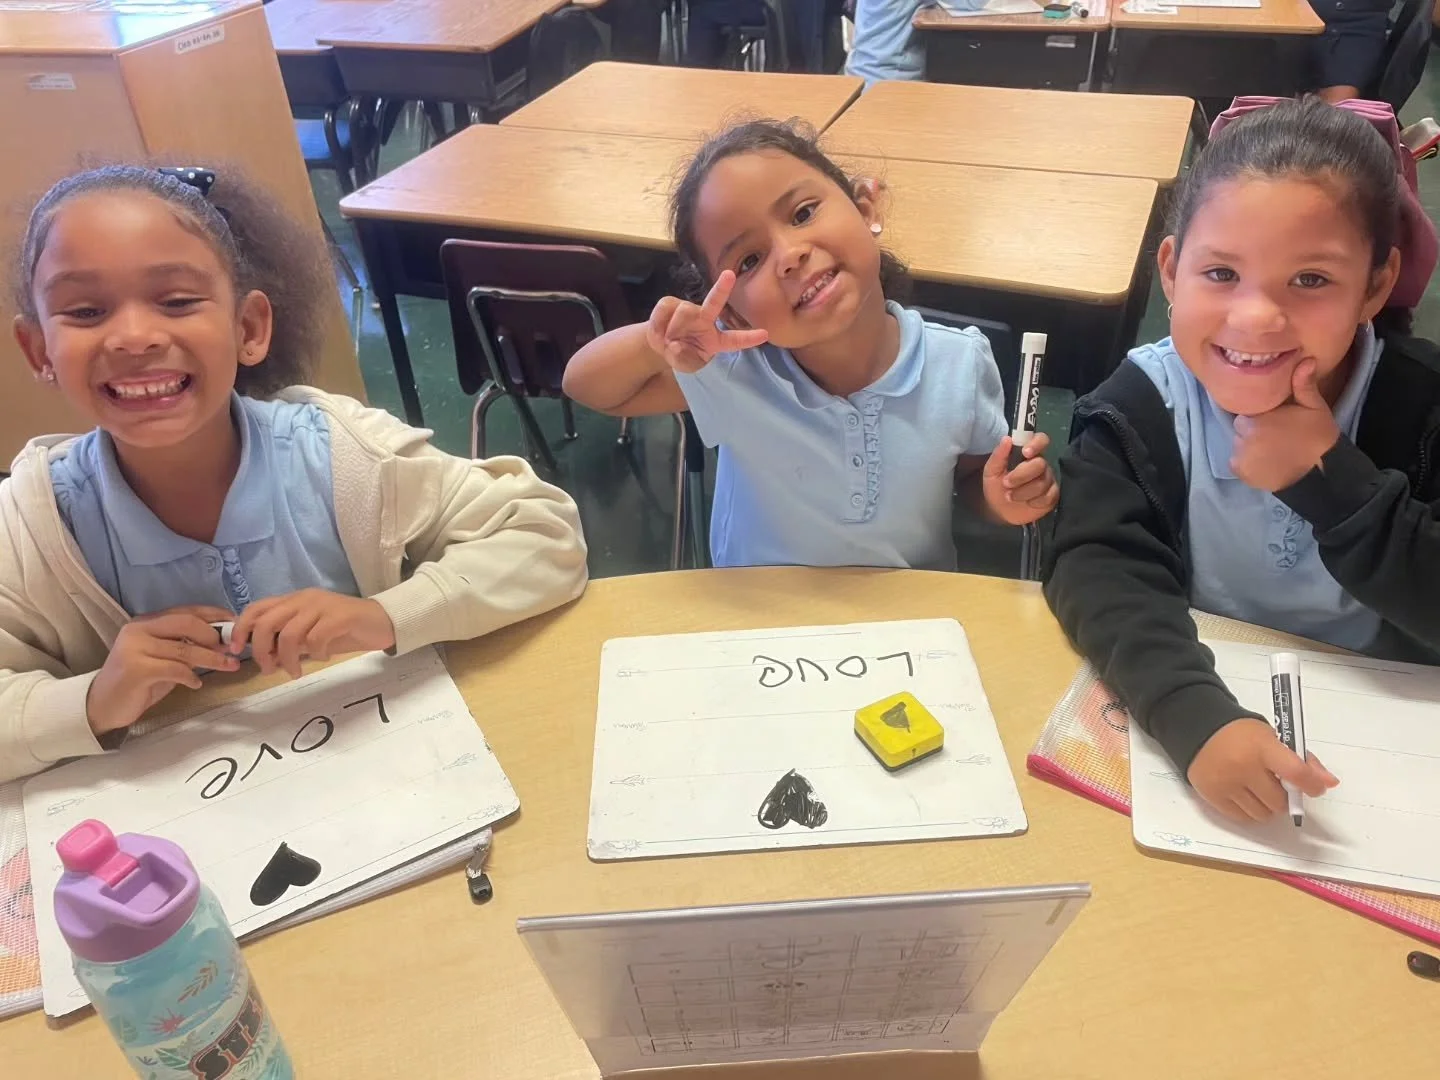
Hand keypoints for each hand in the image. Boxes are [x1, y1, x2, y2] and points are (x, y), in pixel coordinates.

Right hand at [88, 606, 238, 736]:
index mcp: (147, 622)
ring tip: (229, 666)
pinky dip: (191, 676)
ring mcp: (135, 648)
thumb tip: (223, 643)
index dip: (214, 616)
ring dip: (212, 659)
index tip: (235, 624)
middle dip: (214, 636)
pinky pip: (175, 669)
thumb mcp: (165, 659)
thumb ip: (186, 647)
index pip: (186, 611)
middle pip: (187, 623)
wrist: (102, 706)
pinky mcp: (136, 669)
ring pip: (185, 648)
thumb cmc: (139, 682)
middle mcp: (139, 629)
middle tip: (231, 649)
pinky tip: (195, 684)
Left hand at [227, 590, 395, 678]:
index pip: (256, 609)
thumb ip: (289, 642)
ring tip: (296, 671)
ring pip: (289, 634)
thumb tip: (265, 657)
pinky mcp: (339, 616)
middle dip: (261, 651)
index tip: (236, 650)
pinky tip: (324, 657)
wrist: (383, 621)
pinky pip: (315, 639)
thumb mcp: (311, 635)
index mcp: (294, 601)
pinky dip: (315, 653)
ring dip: (288, 659)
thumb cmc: (345, 630)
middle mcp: (304, 599)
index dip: (241, 629)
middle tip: (269, 669)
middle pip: (266, 623)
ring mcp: (321, 606)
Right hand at [645, 271, 768, 373]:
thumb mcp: (684, 365)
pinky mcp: (670, 303)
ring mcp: (688, 309)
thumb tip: (676, 344)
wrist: (660, 343)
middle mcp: (706, 319)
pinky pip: (664, 308)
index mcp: (716, 339)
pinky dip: (658, 324)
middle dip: (722, 288)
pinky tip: (659, 332)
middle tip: (730, 274)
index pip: (735, 339)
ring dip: (671, 329)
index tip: (764, 335)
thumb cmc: (680, 354)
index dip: (748, 338)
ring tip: (667, 340)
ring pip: (683, 311)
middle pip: (715, 302)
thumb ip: (683, 359)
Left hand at [981, 434, 1058, 524]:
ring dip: (1023, 492)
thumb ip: (998, 455)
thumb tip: (1007, 438)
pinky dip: (1034, 502)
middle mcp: (1041, 464)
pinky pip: (1048, 497)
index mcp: (1027, 454)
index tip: (1025, 453)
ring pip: (1042, 483)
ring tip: (1010, 496)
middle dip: (1021, 475)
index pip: (1041, 440)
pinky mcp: (1051, 496)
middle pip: (1040, 464)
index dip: (1036, 444)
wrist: (998, 510)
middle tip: (1006, 483)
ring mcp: (1048, 480)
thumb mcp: (991, 471)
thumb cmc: (996, 486)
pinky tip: (1026, 503)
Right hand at [1187, 717, 1337, 822]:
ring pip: (1263, 814)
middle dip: (1284, 797)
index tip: (1315, 789)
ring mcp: (1226, 784)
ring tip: (1258, 789)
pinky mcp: (1212, 796)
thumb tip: (1329, 783)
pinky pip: (1243, 818)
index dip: (1311, 785)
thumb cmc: (1241, 734)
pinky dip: (1249, 811)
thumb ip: (1302, 760)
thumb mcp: (1272, 738)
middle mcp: (1243, 767)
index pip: (1295, 773)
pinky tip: (1244, 794)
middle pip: (1279, 802)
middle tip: (1276, 785)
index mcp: (1262, 747)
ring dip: (1267, 806)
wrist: (1198, 729)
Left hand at [1230, 361, 1340, 492]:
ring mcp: (1240, 457)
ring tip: (1272, 451)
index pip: (1247, 414)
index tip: (1274, 422)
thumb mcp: (1314, 408)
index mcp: (1256, 419)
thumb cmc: (1317, 437)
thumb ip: (1303, 385)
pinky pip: (1238, 463)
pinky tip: (1266, 463)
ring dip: (1249, 447)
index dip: (1260, 417)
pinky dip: (1248, 464)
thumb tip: (1305, 360)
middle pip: (1240, 429)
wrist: (1321, 473)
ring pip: (1238, 446)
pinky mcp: (1242, 473)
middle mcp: (1243, 439)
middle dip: (1253, 431)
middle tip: (1275, 436)